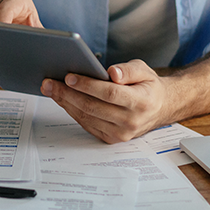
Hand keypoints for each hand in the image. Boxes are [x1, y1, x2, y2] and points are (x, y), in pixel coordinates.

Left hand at [40, 49, 209, 142]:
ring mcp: (120, 134)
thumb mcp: (144, 70)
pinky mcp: (111, 139)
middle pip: (92, 107)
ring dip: (65, 103)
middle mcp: (130, 121)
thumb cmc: (148, 86)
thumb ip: (128, 70)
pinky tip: (62, 99)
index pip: (109, 94)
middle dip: (67, 94)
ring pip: (86, 117)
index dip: (87, 85)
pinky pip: (87, 124)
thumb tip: (112, 72)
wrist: (160, 108)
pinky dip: (72, 111)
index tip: (69, 76)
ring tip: (50, 89)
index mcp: (140, 102)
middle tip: (49, 82)